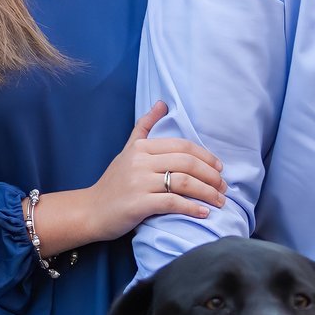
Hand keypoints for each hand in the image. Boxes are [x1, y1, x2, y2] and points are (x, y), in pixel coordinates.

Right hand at [32, 101, 225, 253]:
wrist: (90, 211)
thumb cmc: (114, 182)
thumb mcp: (128, 150)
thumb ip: (145, 127)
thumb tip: (162, 102)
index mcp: (141, 147)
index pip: (183, 147)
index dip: (206, 157)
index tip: (219, 168)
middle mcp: (140, 162)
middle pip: (187, 163)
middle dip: (211, 176)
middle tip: (223, 187)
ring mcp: (139, 182)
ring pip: (184, 183)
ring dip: (208, 192)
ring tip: (219, 201)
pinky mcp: (139, 204)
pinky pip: (173, 202)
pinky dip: (193, 208)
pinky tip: (204, 212)